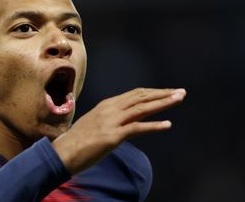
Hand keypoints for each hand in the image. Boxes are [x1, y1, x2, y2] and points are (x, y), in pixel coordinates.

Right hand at [52, 88, 185, 174]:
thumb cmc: (78, 141)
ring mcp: (111, 122)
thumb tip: (127, 122)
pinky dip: (154, 126)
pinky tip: (168, 125)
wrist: (63, 152)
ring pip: (142, 108)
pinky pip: (137, 128)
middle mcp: (110, 109)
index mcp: (106, 105)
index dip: (153, 92)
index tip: (168, 92)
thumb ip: (111, 120)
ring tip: (178, 99)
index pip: (135, 94)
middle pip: (141, 97)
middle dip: (163, 94)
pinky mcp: (112, 136)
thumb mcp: (95, 124)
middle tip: (181, 92)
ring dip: (163, 103)